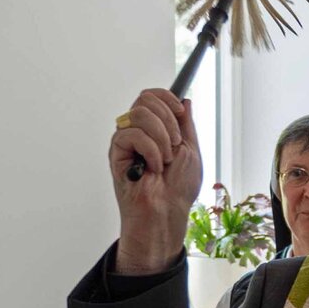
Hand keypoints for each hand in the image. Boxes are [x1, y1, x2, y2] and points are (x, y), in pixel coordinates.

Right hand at [110, 89, 202, 272]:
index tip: (180, 111)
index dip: (166, 97)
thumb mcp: (191, 149)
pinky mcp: (117, 152)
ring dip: (161, 137)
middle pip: (145, 99)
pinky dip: (151, 150)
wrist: (167, 211)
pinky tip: (153, 168)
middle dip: (167, 119)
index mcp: (155, 129)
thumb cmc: (178, 189)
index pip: (152, 96)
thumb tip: (185, 101)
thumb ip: (186, 124)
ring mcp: (126, 141)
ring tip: (165, 160)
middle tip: (174, 144)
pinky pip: (132, 133)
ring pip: (139, 113)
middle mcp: (138, 131)